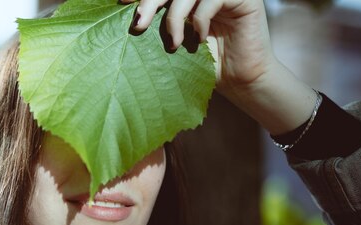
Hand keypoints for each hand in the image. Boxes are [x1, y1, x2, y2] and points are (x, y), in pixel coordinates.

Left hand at [121, 0, 318, 134]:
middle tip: (139, 23)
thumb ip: (158, 28)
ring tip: (172, 44)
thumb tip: (130, 22)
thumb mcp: (175, 44)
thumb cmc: (206, 66)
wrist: (239, 80)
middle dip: (150, 1)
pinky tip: (198, 40)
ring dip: (174, 16)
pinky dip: (200, 19)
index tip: (121, 3)